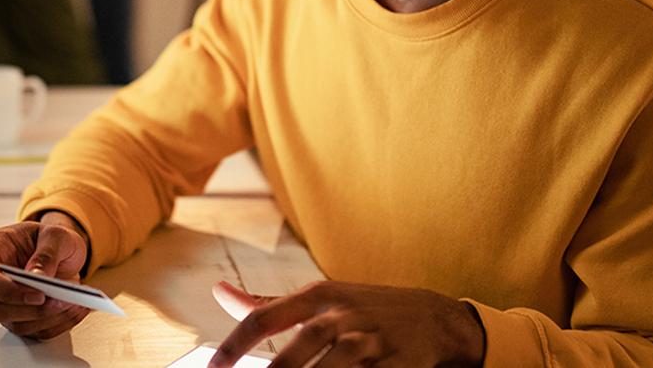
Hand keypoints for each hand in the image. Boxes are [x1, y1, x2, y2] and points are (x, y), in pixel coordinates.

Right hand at [0, 211, 91, 338]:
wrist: (61, 251)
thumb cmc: (51, 239)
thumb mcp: (56, 234)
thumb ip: (47, 253)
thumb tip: (38, 277)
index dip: (5, 291)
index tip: (37, 293)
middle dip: (30, 310)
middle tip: (60, 300)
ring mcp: (4, 302)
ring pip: (15, 324)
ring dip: (47, 318)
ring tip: (74, 303)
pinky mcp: (21, 317)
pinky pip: (35, 331)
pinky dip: (59, 324)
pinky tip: (76, 310)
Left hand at [208, 280, 484, 367]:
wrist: (433, 318)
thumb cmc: (363, 310)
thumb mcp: (318, 299)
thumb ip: (268, 304)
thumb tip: (218, 292)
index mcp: (316, 297)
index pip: (264, 317)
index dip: (234, 346)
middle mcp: (342, 314)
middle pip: (301, 344)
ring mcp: (372, 338)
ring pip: (336, 364)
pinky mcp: (399, 362)